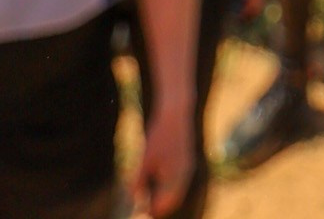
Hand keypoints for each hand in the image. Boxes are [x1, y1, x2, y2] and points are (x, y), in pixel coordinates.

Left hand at [135, 101, 193, 216]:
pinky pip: (179, 184)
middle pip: (172, 201)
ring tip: (148, 200)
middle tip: (144, 210)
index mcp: (176, 175)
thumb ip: (139, 180)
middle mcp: (185, 174)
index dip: (152, 211)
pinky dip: (169, 189)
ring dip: (164, 199)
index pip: (164, 204)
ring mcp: (188, 168)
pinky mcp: (187, 163)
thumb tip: (135, 198)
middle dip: (159, 207)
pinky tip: (157, 187)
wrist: (175, 113)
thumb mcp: (145, 157)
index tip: (141, 212)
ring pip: (176, 193)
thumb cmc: (159, 135)